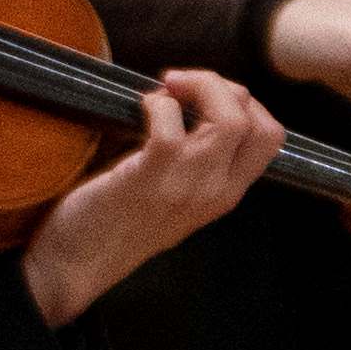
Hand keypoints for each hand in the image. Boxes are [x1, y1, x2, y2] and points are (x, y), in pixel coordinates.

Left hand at [21, 69, 288, 323]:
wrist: (80, 264)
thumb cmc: (119, 225)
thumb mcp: (177, 200)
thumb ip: (197, 165)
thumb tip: (189, 106)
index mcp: (226, 195)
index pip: (270, 138)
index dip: (245, 103)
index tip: (208, 98)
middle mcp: (217, 191)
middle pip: (258, 122)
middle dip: (223, 87)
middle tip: (184, 87)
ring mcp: (188, 184)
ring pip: (228, 116)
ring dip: (197, 86)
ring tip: (167, 90)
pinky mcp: (152, 174)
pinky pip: (169, 117)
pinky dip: (156, 102)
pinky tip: (140, 109)